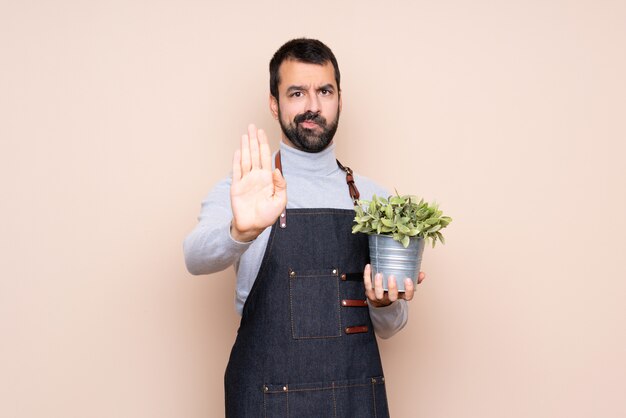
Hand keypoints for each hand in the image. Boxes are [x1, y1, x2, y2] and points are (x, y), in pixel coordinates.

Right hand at [230, 124, 286, 241]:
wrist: (253, 227)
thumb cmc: (268, 215)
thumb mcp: (280, 201)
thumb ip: (281, 185)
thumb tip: (276, 169)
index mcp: (267, 178)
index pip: (265, 157)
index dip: (264, 144)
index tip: (262, 132)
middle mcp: (256, 176)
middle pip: (254, 154)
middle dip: (254, 140)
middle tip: (252, 126)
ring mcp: (246, 181)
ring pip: (245, 159)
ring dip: (245, 147)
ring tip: (245, 134)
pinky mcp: (236, 187)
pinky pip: (236, 171)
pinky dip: (236, 161)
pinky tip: (238, 150)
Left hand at [364, 264, 425, 307]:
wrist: (379, 299)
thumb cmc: (395, 288)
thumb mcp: (405, 284)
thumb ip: (415, 279)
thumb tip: (422, 274)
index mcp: (400, 295)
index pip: (407, 297)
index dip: (408, 290)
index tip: (408, 280)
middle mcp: (390, 297)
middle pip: (392, 297)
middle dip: (392, 288)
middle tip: (392, 277)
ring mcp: (379, 296)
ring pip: (378, 293)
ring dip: (378, 284)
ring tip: (379, 274)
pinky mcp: (369, 292)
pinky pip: (367, 284)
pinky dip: (367, 275)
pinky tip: (369, 266)